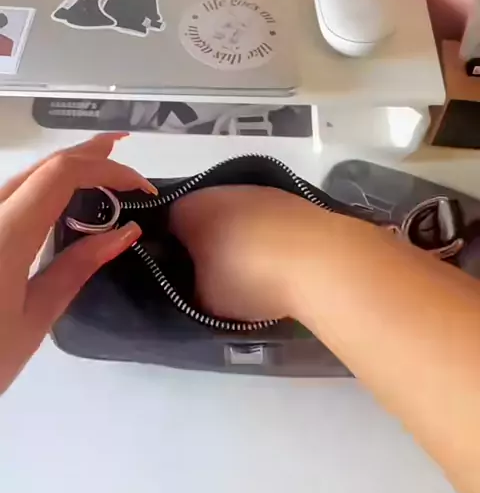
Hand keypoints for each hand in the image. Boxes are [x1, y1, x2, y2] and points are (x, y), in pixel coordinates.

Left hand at [0, 134, 154, 393]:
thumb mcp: (35, 318)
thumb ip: (78, 267)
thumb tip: (124, 232)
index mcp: (6, 233)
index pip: (61, 174)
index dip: (105, 168)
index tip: (139, 185)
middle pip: (41, 167)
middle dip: (86, 155)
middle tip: (122, 152)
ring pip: (22, 179)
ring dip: (62, 170)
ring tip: (99, 170)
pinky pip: (8, 198)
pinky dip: (39, 189)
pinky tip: (57, 198)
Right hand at [169, 185, 326, 321]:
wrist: (318, 260)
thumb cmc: (247, 277)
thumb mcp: (204, 302)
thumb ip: (190, 292)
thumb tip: (196, 287)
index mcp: (187, 210)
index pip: (164, 228)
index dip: (170, 255)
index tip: (182, 280)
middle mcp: (218, 191)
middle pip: (204, 219)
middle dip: (208, 246)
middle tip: (216, 281)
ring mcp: (257, 191)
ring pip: (238, 219)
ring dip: (242, 241)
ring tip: (255, 275)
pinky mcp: (290, 198)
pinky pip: (268, 222)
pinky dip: (270, 239)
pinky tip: (280, 264)